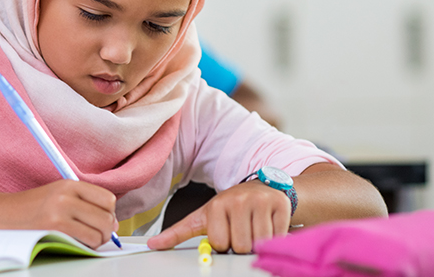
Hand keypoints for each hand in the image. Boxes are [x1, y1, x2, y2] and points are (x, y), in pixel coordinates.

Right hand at [0, 180, 118, 248]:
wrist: (3, 216)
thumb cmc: (31, 208)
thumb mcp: (58, 195)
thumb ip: (84, 203)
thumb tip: (113, 222)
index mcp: (69, 184)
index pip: (107, 198)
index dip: (109, 212)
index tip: (103, 219)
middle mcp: (66, 196)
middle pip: (107, 216)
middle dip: (107, 229)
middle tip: (98, 234)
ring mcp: (60, 213)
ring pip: (100, 231)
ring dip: (98, 240)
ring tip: (87, 239)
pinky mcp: (56, 230)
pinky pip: (87, 240)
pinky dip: (88, 245)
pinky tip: (78, 243)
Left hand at [147, 180, 290, 252]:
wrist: (263, 188)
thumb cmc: (231, 207)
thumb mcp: (203, 217)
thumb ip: (178, 232)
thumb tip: (153, 245)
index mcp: (217, 204)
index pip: (220, 243)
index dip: (224, 243)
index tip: (226, 231)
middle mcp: (238, 200)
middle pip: (241, 245)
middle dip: (242, 244)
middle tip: (242, 229)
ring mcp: (260, 201)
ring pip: (261, 243)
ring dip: (259, 242)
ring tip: (255, 226)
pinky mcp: (280, 205)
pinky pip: (279, 236)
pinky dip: (276, 236)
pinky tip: (269, 224)